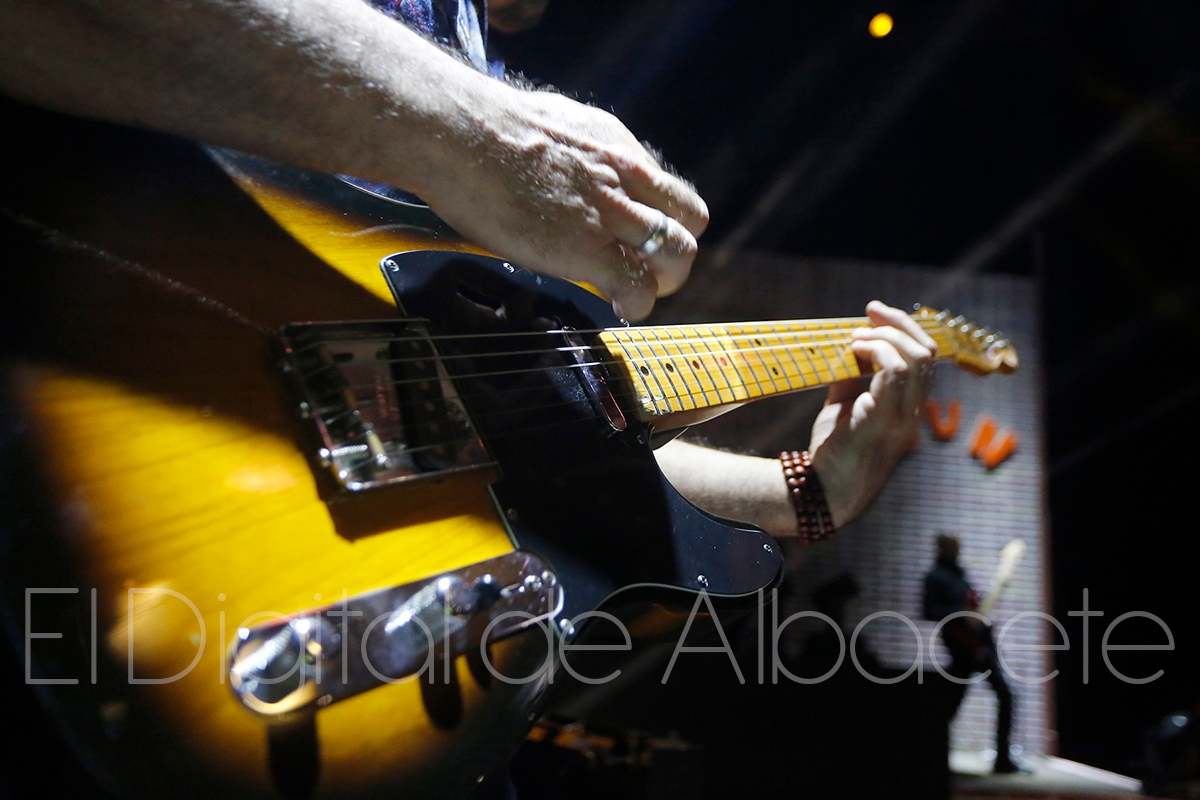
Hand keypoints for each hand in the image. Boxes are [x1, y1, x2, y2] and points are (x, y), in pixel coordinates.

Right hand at [417, 84, 708, 320]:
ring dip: (663, 281)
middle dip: (674, 254)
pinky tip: (620, 308)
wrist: (460, 133)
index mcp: (615, 146)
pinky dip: (635, 304)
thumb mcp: (555, 128)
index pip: (669, 190)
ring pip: (676, 254)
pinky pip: (636, 286)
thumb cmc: (481, 129)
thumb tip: (567, 171)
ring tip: (636, 292)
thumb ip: (578, 156)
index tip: (638, 238)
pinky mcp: (587, 248)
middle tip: (647, 272)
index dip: (663, 220)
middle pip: (689, 222)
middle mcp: (625, 176)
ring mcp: (609, 213)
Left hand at [808, 301, 936, 526]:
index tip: (876, 315)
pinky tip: (855, 351)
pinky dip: (877, 352)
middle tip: (872, 310)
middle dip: (901, 324)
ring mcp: (902, 418)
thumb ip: (850, 378)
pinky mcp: (883, 421)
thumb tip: (849, 349)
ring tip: (858, 337)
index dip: (905, 331)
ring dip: (887, 337)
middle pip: (927, 353)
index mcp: (906, 408)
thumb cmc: (831, 452)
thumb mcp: (842, 406)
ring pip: (917, 359)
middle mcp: (911, 413)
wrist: (822, 490)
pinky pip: (895, 373)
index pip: (924, 361)